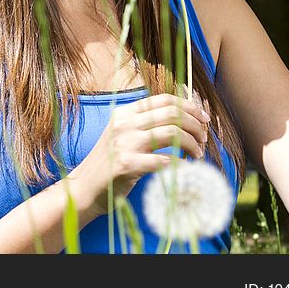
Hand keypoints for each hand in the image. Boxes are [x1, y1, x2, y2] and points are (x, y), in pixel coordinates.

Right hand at [70, 93, 209, 218]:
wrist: (85, 188)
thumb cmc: (109, 163)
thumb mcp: (122, 135)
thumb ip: (145, 124)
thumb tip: (182, 118)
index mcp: (125, 113)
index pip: (164, 100)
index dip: (190, 107)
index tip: (204, 119)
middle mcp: (124, 123)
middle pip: (172, 114)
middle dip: (195, 126)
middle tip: (203, 140)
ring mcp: (125, 143)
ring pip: (172, 132)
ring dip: (192, 144)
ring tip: (197, 155)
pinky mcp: (128, 164)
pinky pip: (165, 160)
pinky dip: (181, 164)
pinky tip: (186, 169)